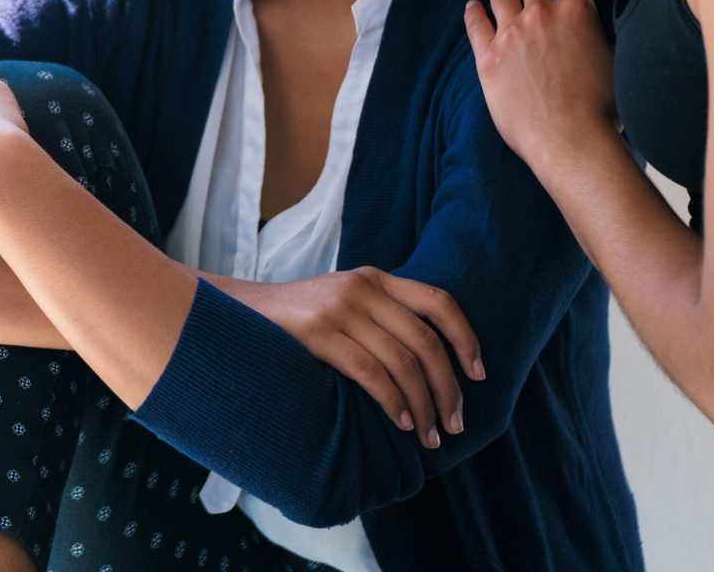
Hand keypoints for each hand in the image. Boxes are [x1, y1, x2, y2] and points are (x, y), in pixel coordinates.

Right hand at [221, 268, 484, 448]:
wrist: (233, 311)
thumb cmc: (294, 321)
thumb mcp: (342, 304)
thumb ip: (380, 318)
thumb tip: (429, 364)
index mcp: (375, 278)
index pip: (440, 302)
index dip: (467, 338)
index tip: (479, 374)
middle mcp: (364, 288)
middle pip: (427, 341)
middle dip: (449, 388)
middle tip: (456, 424)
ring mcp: (341, 309)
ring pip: (404, 362)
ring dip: (424, 405)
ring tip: (430, 435)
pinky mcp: (319, 333)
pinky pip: (371, 373)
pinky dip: (393, 402)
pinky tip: (401, 422)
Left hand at [462, 0, 619, 176]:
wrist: (569, 137)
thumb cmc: (601, 108)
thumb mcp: (615, 61)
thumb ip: (602, 37)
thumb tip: (601, 30)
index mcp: (577, 13)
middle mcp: (542, 15)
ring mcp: (511, 33)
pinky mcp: (489, 57)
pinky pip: (476, 26)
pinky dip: (473, 12)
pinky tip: (471, 6)